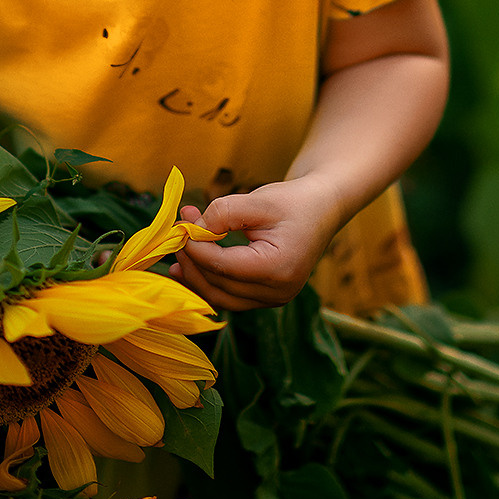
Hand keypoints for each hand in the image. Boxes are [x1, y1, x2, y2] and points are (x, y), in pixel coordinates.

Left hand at [170, 175, 342, 311]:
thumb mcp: (257, 199)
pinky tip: (191, 269)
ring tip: (176, 257)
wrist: (322, 209)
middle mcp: (278, 292)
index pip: (223, 266)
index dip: (195, 248)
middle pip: (220, 287)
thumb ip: (223, 213)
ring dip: (196, 278)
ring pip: (222, 299)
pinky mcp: (268, 297)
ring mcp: (274, 299)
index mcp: (278, 268)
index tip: (180, 225)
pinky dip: (209, 284)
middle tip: (176, 235)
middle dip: (192, 262)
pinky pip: (231, 297)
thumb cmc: (292, 201)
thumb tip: (190, 228)